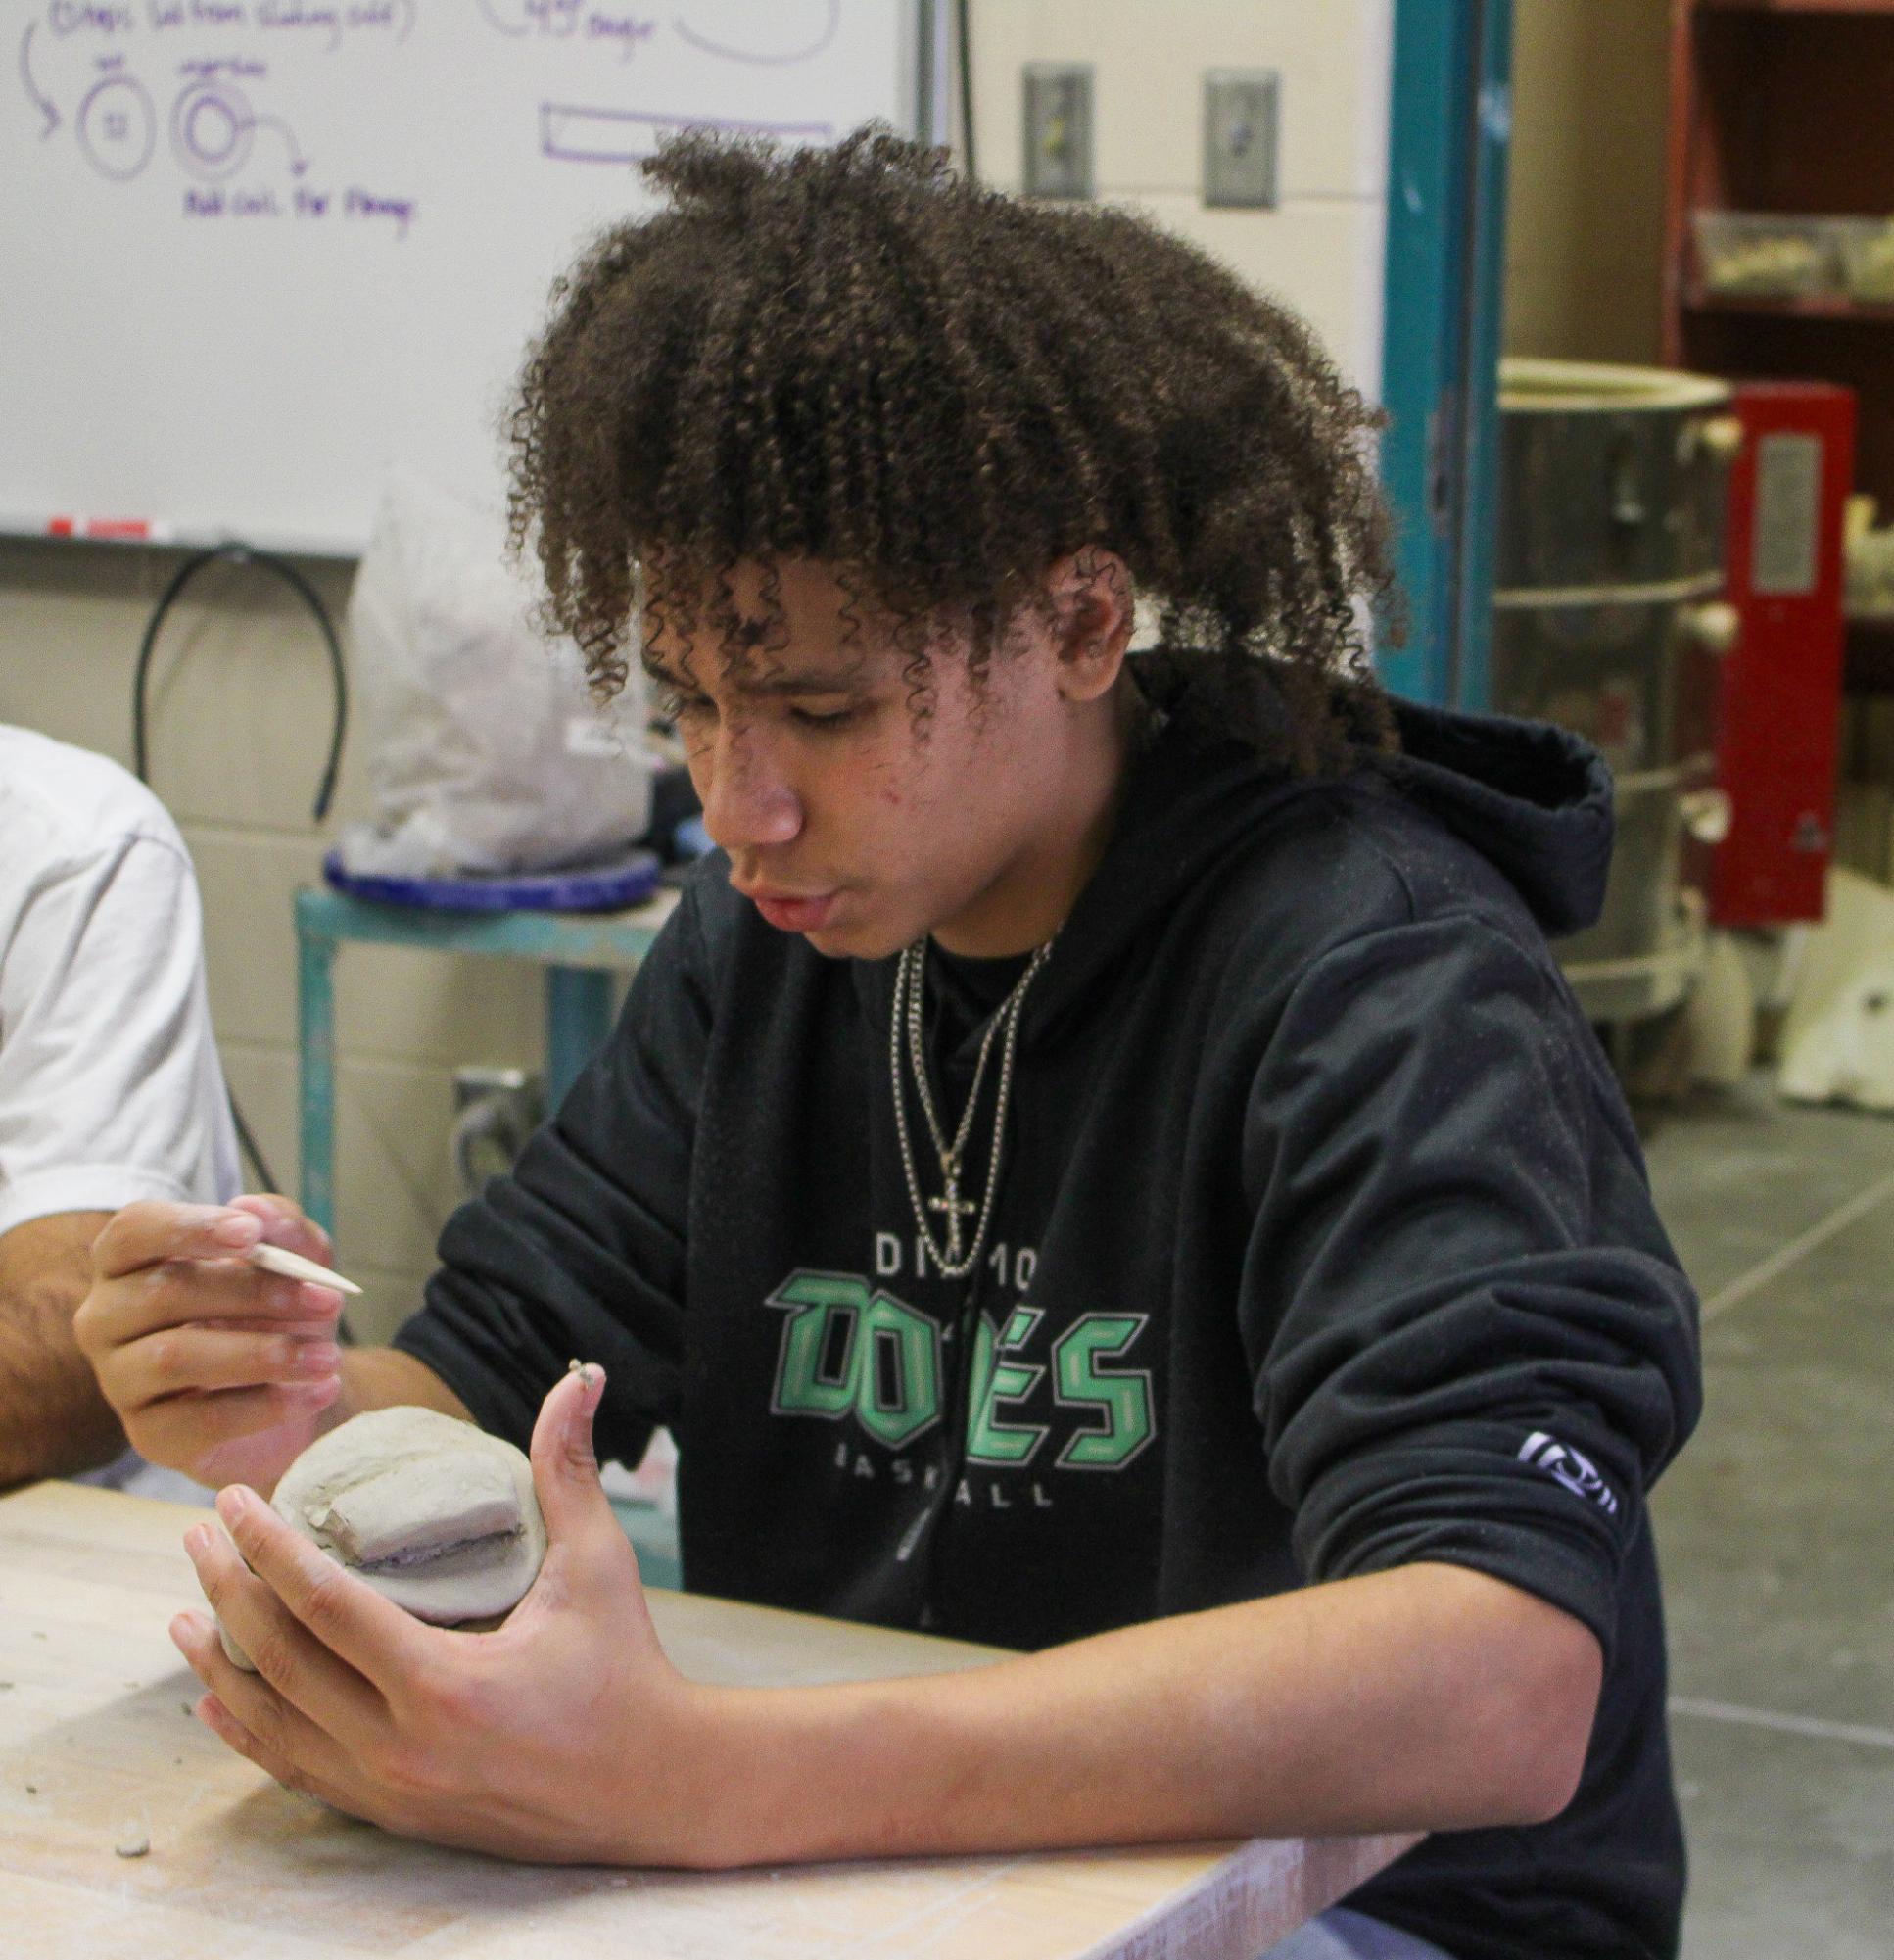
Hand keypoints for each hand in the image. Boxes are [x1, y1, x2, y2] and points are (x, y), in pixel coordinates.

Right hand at [75, 1194, 346, 1490]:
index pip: (133, 1231)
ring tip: (329, 1357)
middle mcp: (107, 1318)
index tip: (250, 1234)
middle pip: (164, 1292)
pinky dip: (269, 1405)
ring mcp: (120, 1380)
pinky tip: (317, 1391)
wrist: (296, 1391)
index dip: (189, 1227)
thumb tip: (252, 1208)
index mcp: (131, 1262)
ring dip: (264, 1354)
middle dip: (253, 1293)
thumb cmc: (277, 1312)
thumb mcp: (298, 1260)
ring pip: (176, 1357)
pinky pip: (201, 1419)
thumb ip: (282, 1228)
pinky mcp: (149, 1435)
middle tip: (326, 1301)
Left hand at [170, 1365, 720, 1863]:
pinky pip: (297, 1770)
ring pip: (273, 1723)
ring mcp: (390, 1789)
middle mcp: (400, 1746)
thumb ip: (570, 1470)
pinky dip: (249, 1732)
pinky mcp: (394, 1812)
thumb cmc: (626, 1668)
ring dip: (218, 1666)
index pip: (323, 1604)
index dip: (267, 1547)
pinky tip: (216, 1703)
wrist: (652, 1787)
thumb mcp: (598, 1564)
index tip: (232, 1500)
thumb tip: (582, 1377)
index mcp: (444, 1683)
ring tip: (183, 1612)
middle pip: (280, 1660)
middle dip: (228, 1591)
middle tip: (196, 1535)